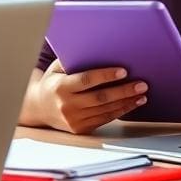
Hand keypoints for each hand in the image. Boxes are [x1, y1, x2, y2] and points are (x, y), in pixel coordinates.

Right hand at [21, 60, 147, 133]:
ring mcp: (74, 120)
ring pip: (106, 110)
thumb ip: (73, 61)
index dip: (105, 76)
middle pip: (100, 98)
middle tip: (141, 84)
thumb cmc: (52, 82)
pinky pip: (105, 119)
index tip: (123, 71)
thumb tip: (99, 51)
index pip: (86, 80)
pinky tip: (131, 104)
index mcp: (60, 87)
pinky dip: (120, 111)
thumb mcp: (56, 69)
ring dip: (126, 102)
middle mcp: (67, 105)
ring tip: (141, 94)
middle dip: (123, 90)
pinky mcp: (81, 129)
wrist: (39, 108)